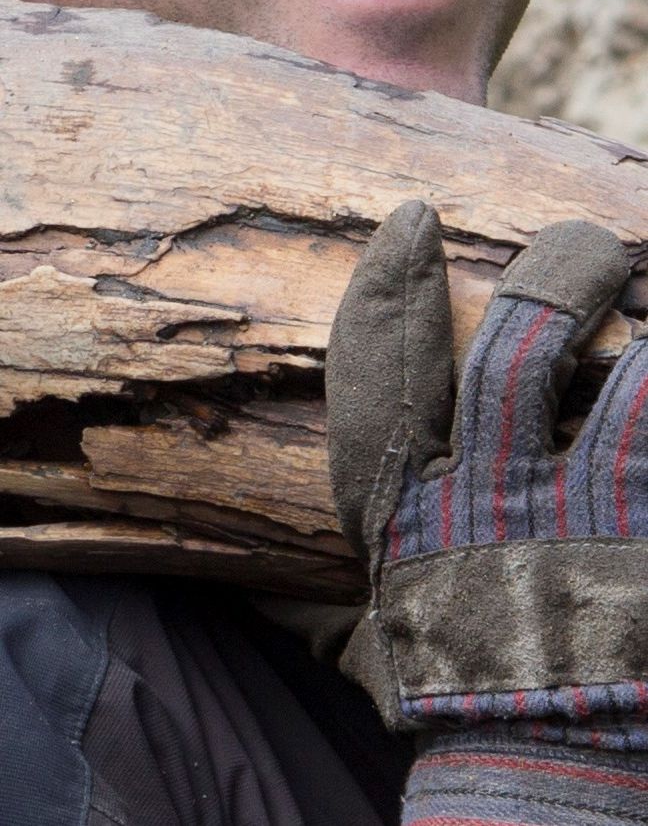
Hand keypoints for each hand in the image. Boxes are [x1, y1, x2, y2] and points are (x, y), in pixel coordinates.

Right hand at [327, 202, 647, 822]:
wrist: (548, 784)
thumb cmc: (459, 694)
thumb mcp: (374, 640)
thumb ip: (314, 596)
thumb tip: (248, 577)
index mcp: (409, 514)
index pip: (378, 375)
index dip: (388, 285)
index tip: (412, 218)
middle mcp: (491, 503)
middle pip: (523, 342)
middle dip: (558, 272)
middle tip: (588, 246)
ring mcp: (583, 524)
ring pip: (629, 378)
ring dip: (647, 331)